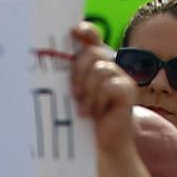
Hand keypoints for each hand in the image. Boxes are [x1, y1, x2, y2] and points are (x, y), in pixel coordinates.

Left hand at [68, 22, 136, 153]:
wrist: (102, 145)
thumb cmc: (83, 119)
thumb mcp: (71, 92)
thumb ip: (66, 74)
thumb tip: (48, 61)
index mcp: (95, 62)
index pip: (92, 36)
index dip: (85, 30)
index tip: (74, 32)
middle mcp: (109, 65)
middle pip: (93, 52)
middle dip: (80, 71)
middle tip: (75, 92)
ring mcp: (121, 77)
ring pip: (100, 69)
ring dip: (88, 90)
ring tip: (85, 108)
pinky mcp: (129, 91)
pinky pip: (110, 85)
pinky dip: (99, 99)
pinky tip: (96, 112)